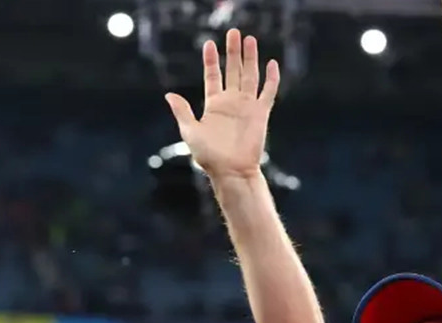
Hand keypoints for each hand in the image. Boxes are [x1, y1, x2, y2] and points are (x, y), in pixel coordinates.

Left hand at [164, 29, 280, 181]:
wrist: (231, 171)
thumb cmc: (209, 156)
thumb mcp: (190, 132)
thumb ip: (182, 111)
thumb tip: (169, 94)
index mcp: (214, 105)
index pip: (213, 76)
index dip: (211, 60)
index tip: (209, 44)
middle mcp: (231, 102)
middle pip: (233, 70)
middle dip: (233, 51)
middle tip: (234, 32)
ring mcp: (247, 106)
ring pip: (250, 76)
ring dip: (250, 58)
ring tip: (250, 39)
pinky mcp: (261, 114)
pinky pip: (268, 92)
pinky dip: (271, 79)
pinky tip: (271, 64)